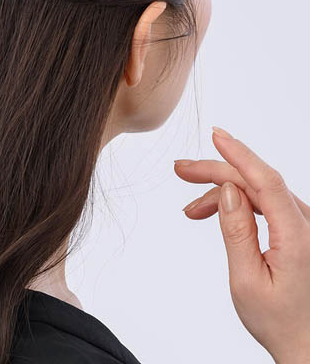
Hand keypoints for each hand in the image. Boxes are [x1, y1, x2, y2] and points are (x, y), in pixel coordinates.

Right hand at [174, 127, 309, 363]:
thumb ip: (238, 232)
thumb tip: (228, 191)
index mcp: (299, 237)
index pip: (267, 181)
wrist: (309, 347)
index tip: (216, 136)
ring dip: (221, 192)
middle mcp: (306, 225)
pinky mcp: (298, 230)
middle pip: (257, 182)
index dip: (239, 154)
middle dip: (216, 172)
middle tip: (181, 170)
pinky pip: (264, 204)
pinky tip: (213, 211)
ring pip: (257, 192)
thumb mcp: (248, 282)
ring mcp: (304, 226)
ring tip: (190, 208)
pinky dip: (236, 204)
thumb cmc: (282, 324)